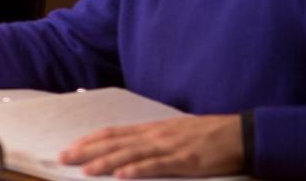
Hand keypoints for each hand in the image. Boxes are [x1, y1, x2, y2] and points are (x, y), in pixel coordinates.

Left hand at [60, 115, 243, 178]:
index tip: (70, 147)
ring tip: (85, 169)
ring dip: (106, 162)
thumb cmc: (209, 135)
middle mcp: (156, 135)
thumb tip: (129, 148)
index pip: (113, 133)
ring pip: (131, 154)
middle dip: (87, 151)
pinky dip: (138, 170)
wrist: (242, 134)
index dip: (90, 140)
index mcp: (152, 129)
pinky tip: (123, 176)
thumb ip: (152, 140)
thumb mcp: (175, 133)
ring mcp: (170, 147)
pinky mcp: (186, 161)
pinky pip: (158, 166)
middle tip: (63, 158)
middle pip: (115, 143)